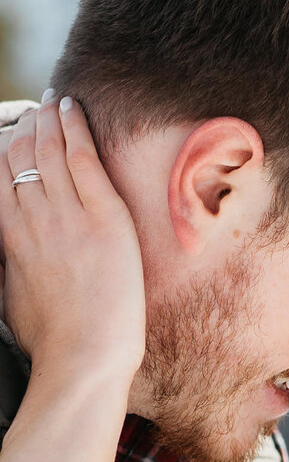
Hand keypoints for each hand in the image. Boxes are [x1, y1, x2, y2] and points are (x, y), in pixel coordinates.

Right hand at [0, 96, 144, 383]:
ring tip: (53, 103)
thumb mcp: (12, 301)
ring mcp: (68, 216)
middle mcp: (33, 219)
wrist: (85, 358)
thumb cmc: (53, 342)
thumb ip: (7, 268)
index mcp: (10, 237)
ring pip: (50, 151)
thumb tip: (7, 259)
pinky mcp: (104, 219)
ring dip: (49, 120)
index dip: (5, 151)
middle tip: (37, 113)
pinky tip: (71, 107)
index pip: (0, 177)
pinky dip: (75, 128)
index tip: (13, 137)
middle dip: (27, 130)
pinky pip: (84, 159)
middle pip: (21, 158)